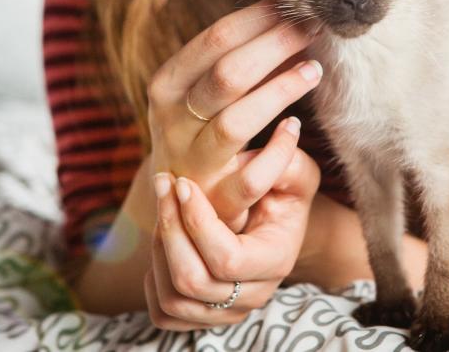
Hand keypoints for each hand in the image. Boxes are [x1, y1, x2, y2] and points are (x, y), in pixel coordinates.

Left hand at [144, 140, 320, 329]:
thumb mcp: (295, 174)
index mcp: (275, 261)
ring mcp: (226, 312)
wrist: (275, 227)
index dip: (198, 222)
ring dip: (159, 247)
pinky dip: (154, 279)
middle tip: (163, 185)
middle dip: (170, 229)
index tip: (183, 183)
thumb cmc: (283, 195)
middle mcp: (252, 294)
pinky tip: (164, 242)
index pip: (227, 259)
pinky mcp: (201, 318)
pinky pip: (163, 313)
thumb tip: (287, 130)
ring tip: (163, 208)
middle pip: (193, 280)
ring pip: (173, 297)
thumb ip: (287, 158)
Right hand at [146, 0, 321, 227]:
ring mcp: (192, 161)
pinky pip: (252, 177)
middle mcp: (172, 121)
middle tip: (312, 29)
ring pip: (236, 123)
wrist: (176, 200)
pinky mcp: (215, 198)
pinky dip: (279, 150)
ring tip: (314, 70)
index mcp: (167, 84)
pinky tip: (297, 128)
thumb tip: (289, 16)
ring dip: (281, 92)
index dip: (259, 19)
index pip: (215, 39)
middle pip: (227, 75)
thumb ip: (238, 58)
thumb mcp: (204, 91)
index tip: (294, 5)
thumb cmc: (201, 127)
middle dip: (276, 46)